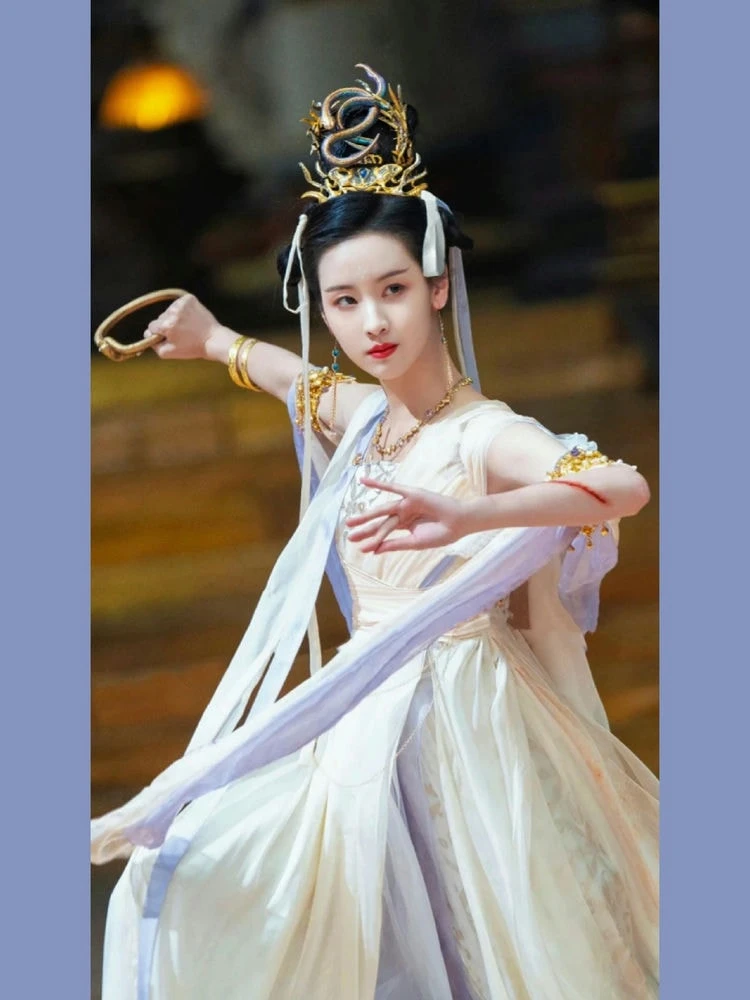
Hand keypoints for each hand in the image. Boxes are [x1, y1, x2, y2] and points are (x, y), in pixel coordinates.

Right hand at [146, 294, 222, 360]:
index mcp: (166, 325)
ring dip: (175, 317)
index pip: (152, 327)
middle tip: (182, 333)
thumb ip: (153, 344)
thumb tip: (147, 334)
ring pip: (169, 310)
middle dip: (167, 325)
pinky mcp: (189, 298)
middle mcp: (173, 312)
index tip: (169, 337)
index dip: (159, 333)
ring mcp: (181, 304)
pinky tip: (191, 318)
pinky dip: (183, 310)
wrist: (214, 339)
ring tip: (187, 326)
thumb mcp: (168, 353)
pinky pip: (179, 303)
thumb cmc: (191, 348)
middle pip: (161, 318)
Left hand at [345, 477, 468, 553]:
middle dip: (365, 529)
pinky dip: (378, 484)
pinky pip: (392, 487)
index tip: (359, 548)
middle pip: (380, 522)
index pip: (384, 533)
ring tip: (350, 521)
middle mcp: (403, 513)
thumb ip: (394, 545)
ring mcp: (407, 503)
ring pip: (383, 511)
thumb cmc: (441, 534)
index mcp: (405, 525)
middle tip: (349, 535)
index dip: (372, 540)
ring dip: (366, 515)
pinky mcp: (412, 494)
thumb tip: (374, 551)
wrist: (459, 523)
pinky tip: (363, 481)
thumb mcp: (414, 542)